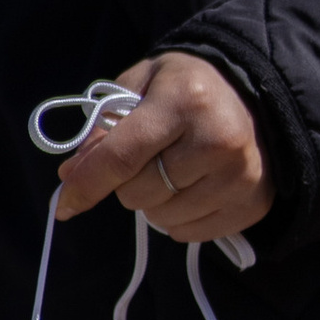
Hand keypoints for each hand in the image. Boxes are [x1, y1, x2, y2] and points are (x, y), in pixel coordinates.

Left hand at [51, 53, 269, 245]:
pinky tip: (194, 188)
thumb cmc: (187, 88)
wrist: (256, 93)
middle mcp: (216, 141)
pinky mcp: (250, 205)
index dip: (86, 184)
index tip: (63, 205)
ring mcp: (238, 178)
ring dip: (154, 202)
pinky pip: (186, 234)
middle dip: (128, 182)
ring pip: (160, 219)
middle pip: (137, 194)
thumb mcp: (142, 85)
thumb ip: (105, 125)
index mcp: (185, 101)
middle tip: (148, 158)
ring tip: (175, 171)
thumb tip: (72, 174)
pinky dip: (177, 218)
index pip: (122, 156)